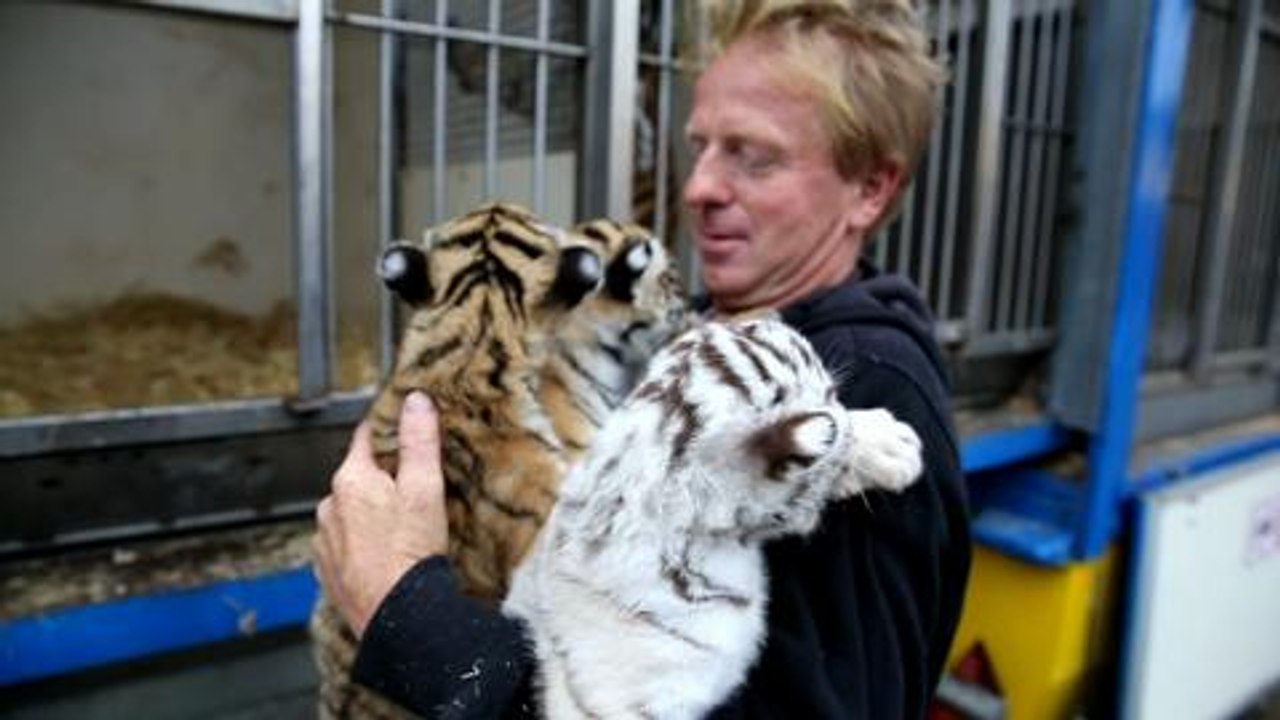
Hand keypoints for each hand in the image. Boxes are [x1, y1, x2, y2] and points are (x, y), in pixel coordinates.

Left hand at [313, 392, 448, 637]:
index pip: (365, 438)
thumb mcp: (425, 488)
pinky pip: (346, 545)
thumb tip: (415, 400)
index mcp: (350, 479)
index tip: (401, 430)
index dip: (387, 432)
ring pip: (350, 513)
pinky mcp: (329, 570)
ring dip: (370, 515)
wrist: (397, 617)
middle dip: (381, 480)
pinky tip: (386, 554)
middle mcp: (329, 506)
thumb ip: (419, 441)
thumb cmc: (410, 553)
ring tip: (402, 529)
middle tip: (414, 490)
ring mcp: (325, 541)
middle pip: (358, 478)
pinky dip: (363, 545)